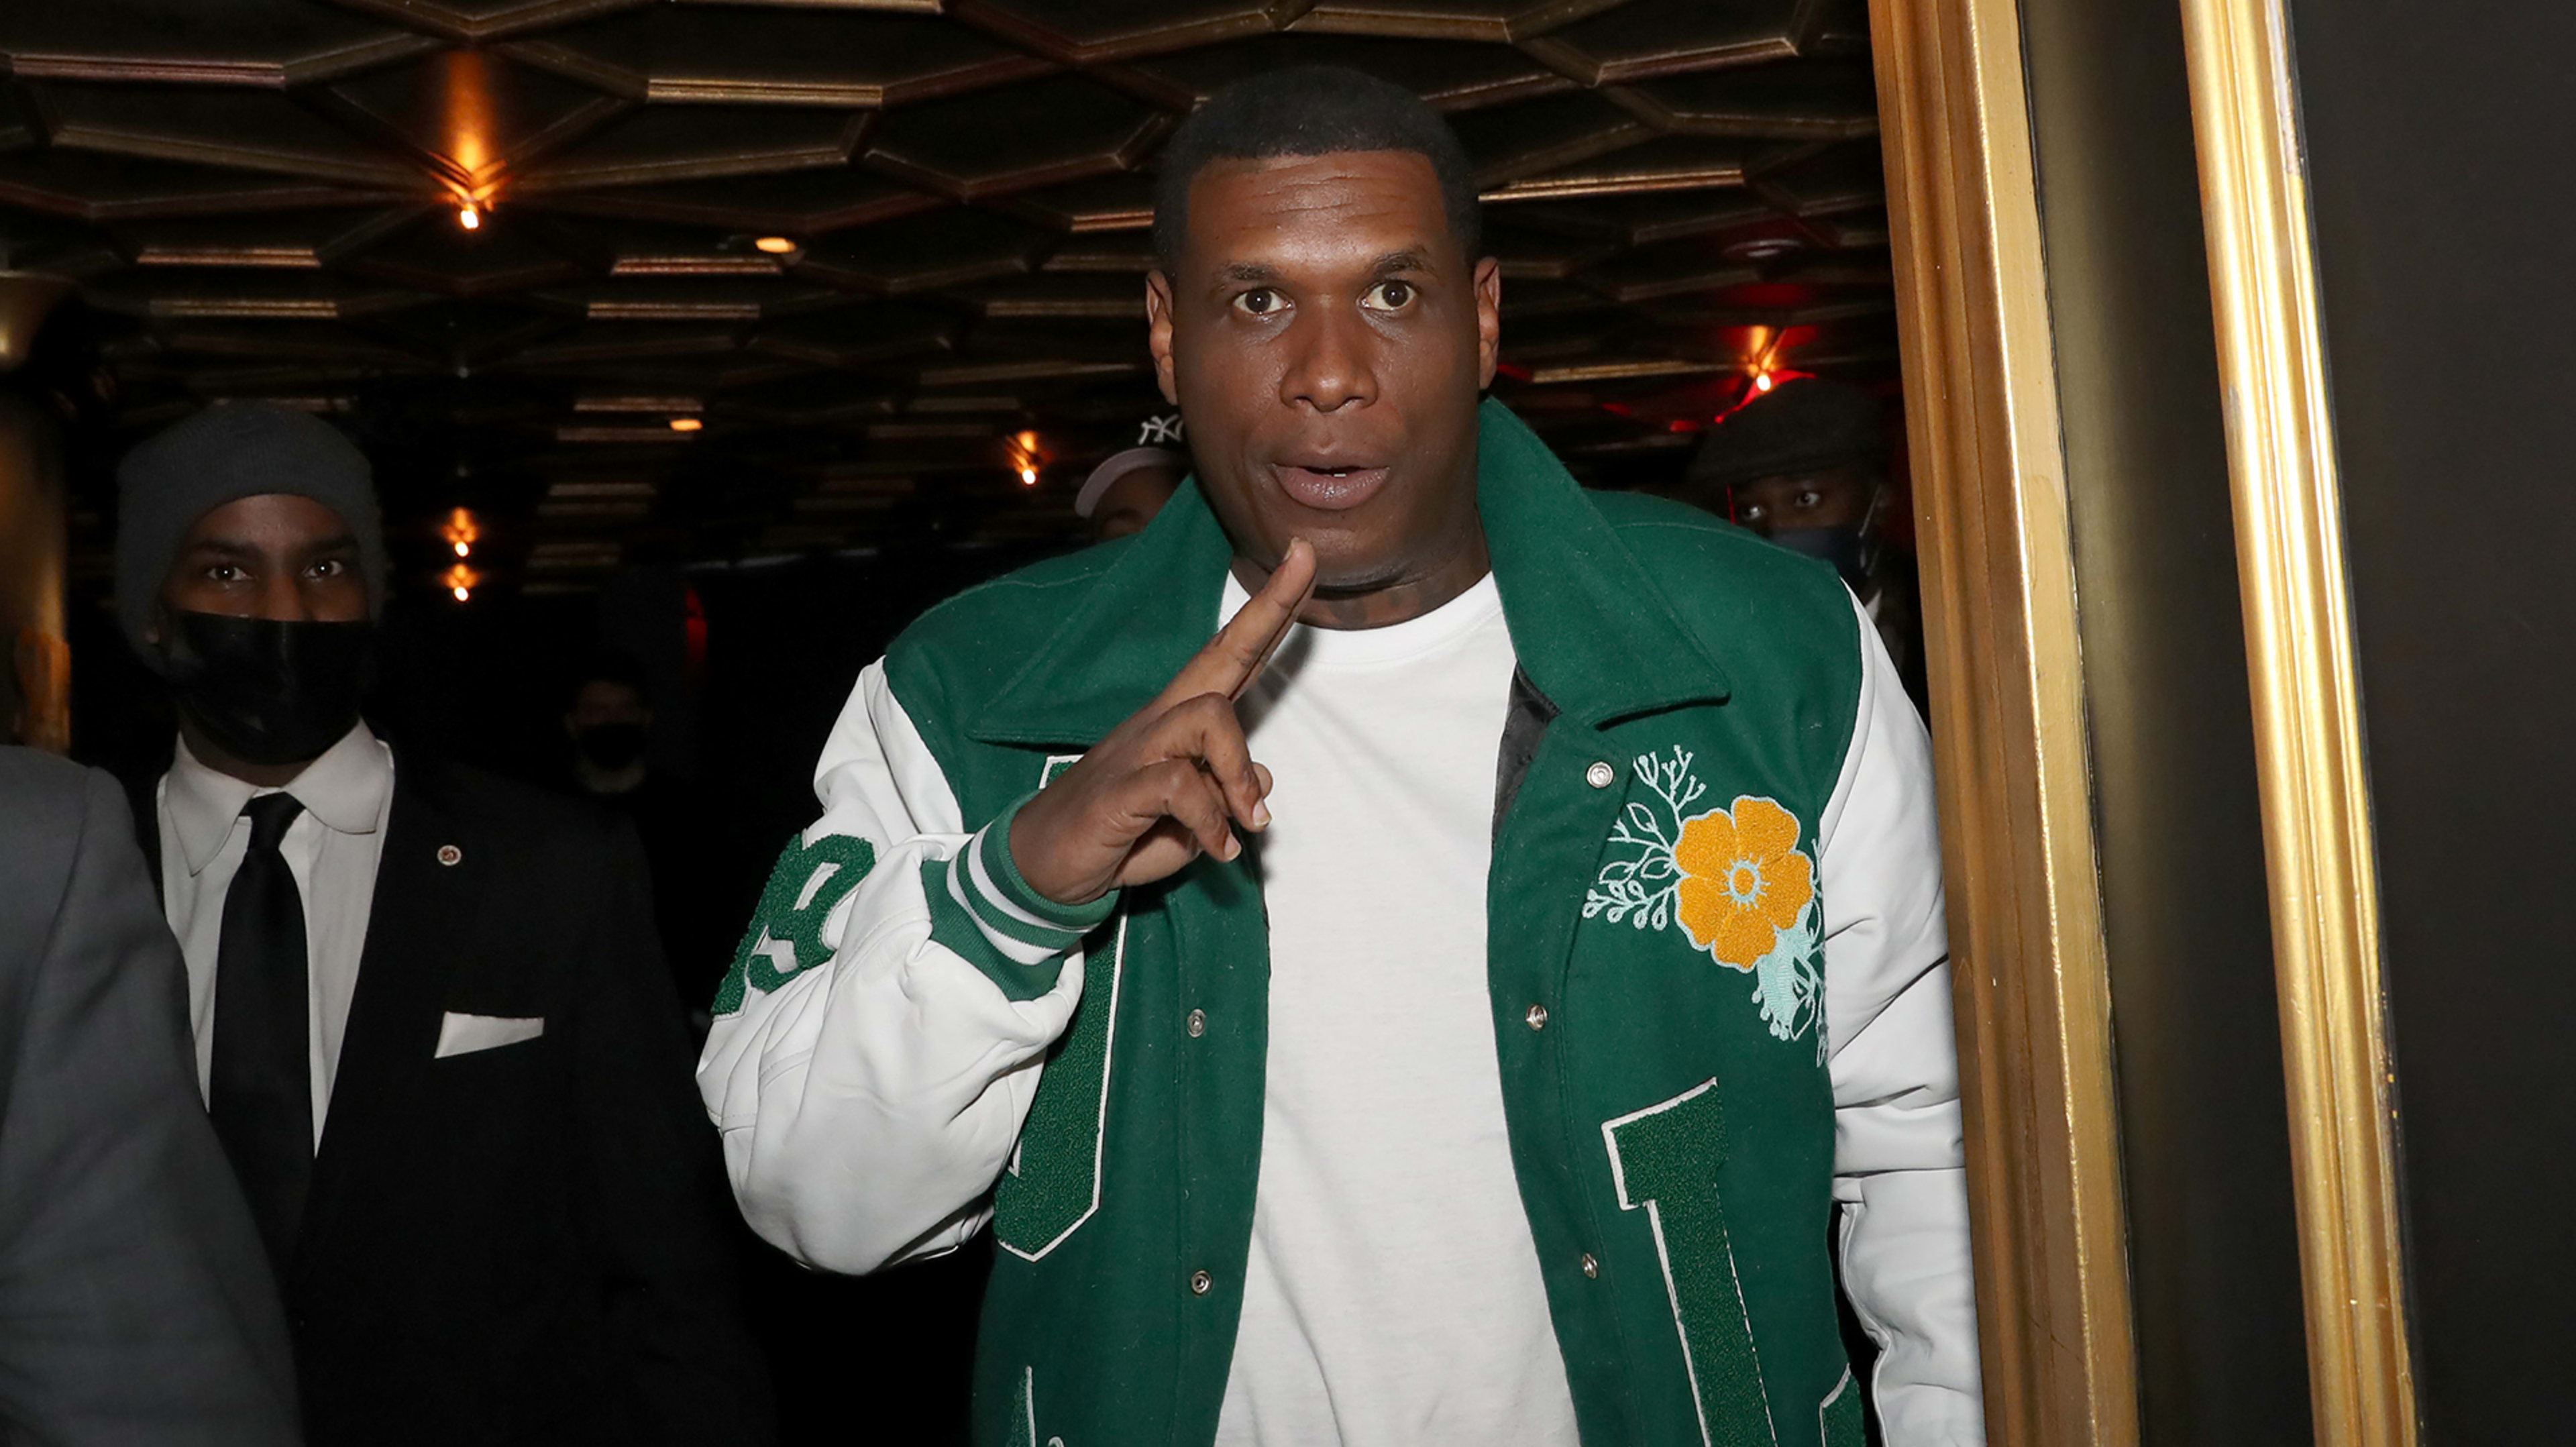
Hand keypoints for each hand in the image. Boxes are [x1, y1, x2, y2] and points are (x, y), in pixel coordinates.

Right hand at [1008, 539, 1316, 905]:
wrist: (1044, 863)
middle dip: (1269, 607)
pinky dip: (1210, 822)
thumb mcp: (1190, 819)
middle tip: (1307, 557)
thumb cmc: (1121, 833)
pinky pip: (1180, 786)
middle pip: (1223, 654)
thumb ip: (1225, 795)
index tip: (1304, 557)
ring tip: (1247, 823)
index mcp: (1180, 720)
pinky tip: (1217, 850)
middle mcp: (1160, 720)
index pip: (1232, 653)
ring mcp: (1138, 750)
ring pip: (1209, 718)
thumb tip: (1263, 782)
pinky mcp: (1118, 790)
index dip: (1271, 608)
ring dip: (1240, 775)